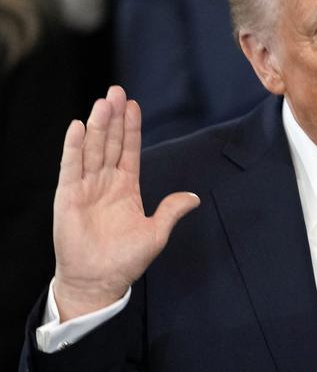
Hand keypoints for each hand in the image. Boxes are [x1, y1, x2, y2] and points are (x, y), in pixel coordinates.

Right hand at [53, 86, 198, 320]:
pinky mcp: (68, 197)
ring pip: (93, 150)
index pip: (130, 150)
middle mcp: (105, 182)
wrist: (99, 281)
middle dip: (114, 117)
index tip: (134, 105)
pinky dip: (75, 147)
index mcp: (126, 188)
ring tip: (102, 102)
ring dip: (98, 126)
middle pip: (111, 143)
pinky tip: (79, 127)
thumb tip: (194, 197)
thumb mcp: (156, 233)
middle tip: (116, 91)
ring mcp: (86, 188)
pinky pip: (71, 168)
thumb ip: (171, 211)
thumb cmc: (125, 260)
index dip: (132, 128)